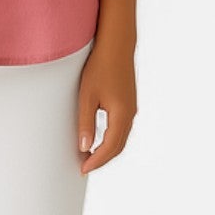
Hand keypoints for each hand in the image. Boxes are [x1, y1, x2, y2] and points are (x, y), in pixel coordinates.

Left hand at [76, 39, 136, 175]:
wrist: (116, 46)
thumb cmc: (100, 67)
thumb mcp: (87, 96)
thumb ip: (86, 123)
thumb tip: (84, 147)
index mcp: (121, 115)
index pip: (110, 148)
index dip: (96, 161)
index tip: (83, 169)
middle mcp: (130, 114)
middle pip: (118, 146)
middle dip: (102, 159)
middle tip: (85, 166)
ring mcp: (131, 108)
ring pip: (121, 138)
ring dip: (107, 150)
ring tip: (89, 156)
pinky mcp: (128, 102)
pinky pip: (121, 128)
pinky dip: (111, 138)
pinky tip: (99, 138)